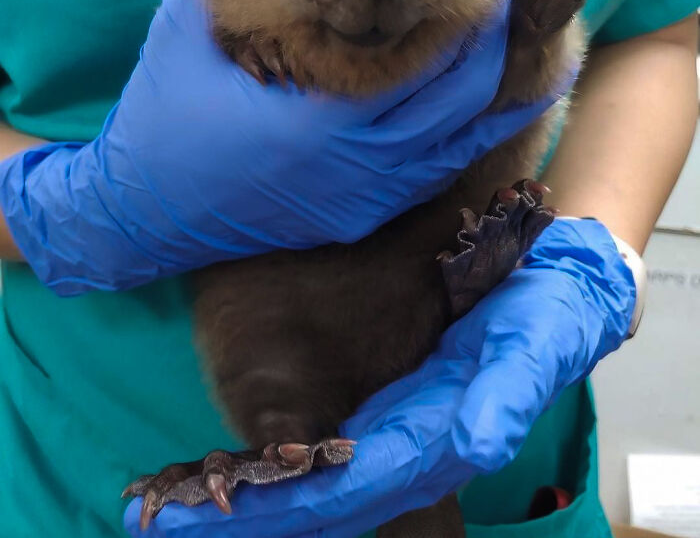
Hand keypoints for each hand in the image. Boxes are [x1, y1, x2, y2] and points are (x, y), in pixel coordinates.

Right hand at [0, 0, 569, 294]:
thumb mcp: (185, 32)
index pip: (429, 65)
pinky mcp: (358, 216)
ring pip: (459, 145)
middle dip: (497, 47)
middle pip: (461, 103)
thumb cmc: (163, 119)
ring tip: (520, 44)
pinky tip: (481, 102)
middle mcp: (356, 168)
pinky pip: (432, 173)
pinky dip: (464, 134)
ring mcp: (362, 199)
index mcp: (320, 121)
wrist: (144, 212)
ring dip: (493, 93)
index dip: (473, 20)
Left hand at [124, 217, 634, 536]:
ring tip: (181, 499)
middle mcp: (412, 443)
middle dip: (247, 511)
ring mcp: (399, 427)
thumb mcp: (533, 347)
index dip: (287, 505)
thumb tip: (476, 441)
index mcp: (439, 438)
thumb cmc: (548, 320)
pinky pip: (331, 447)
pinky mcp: (395, 404)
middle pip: (320, 497)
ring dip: (254, 494)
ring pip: (318, 477)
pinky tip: (246, 462)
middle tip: (163, 519)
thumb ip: (507, 396)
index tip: (220, 512)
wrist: (560, 294)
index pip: (350, 486)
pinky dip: (282, 462)